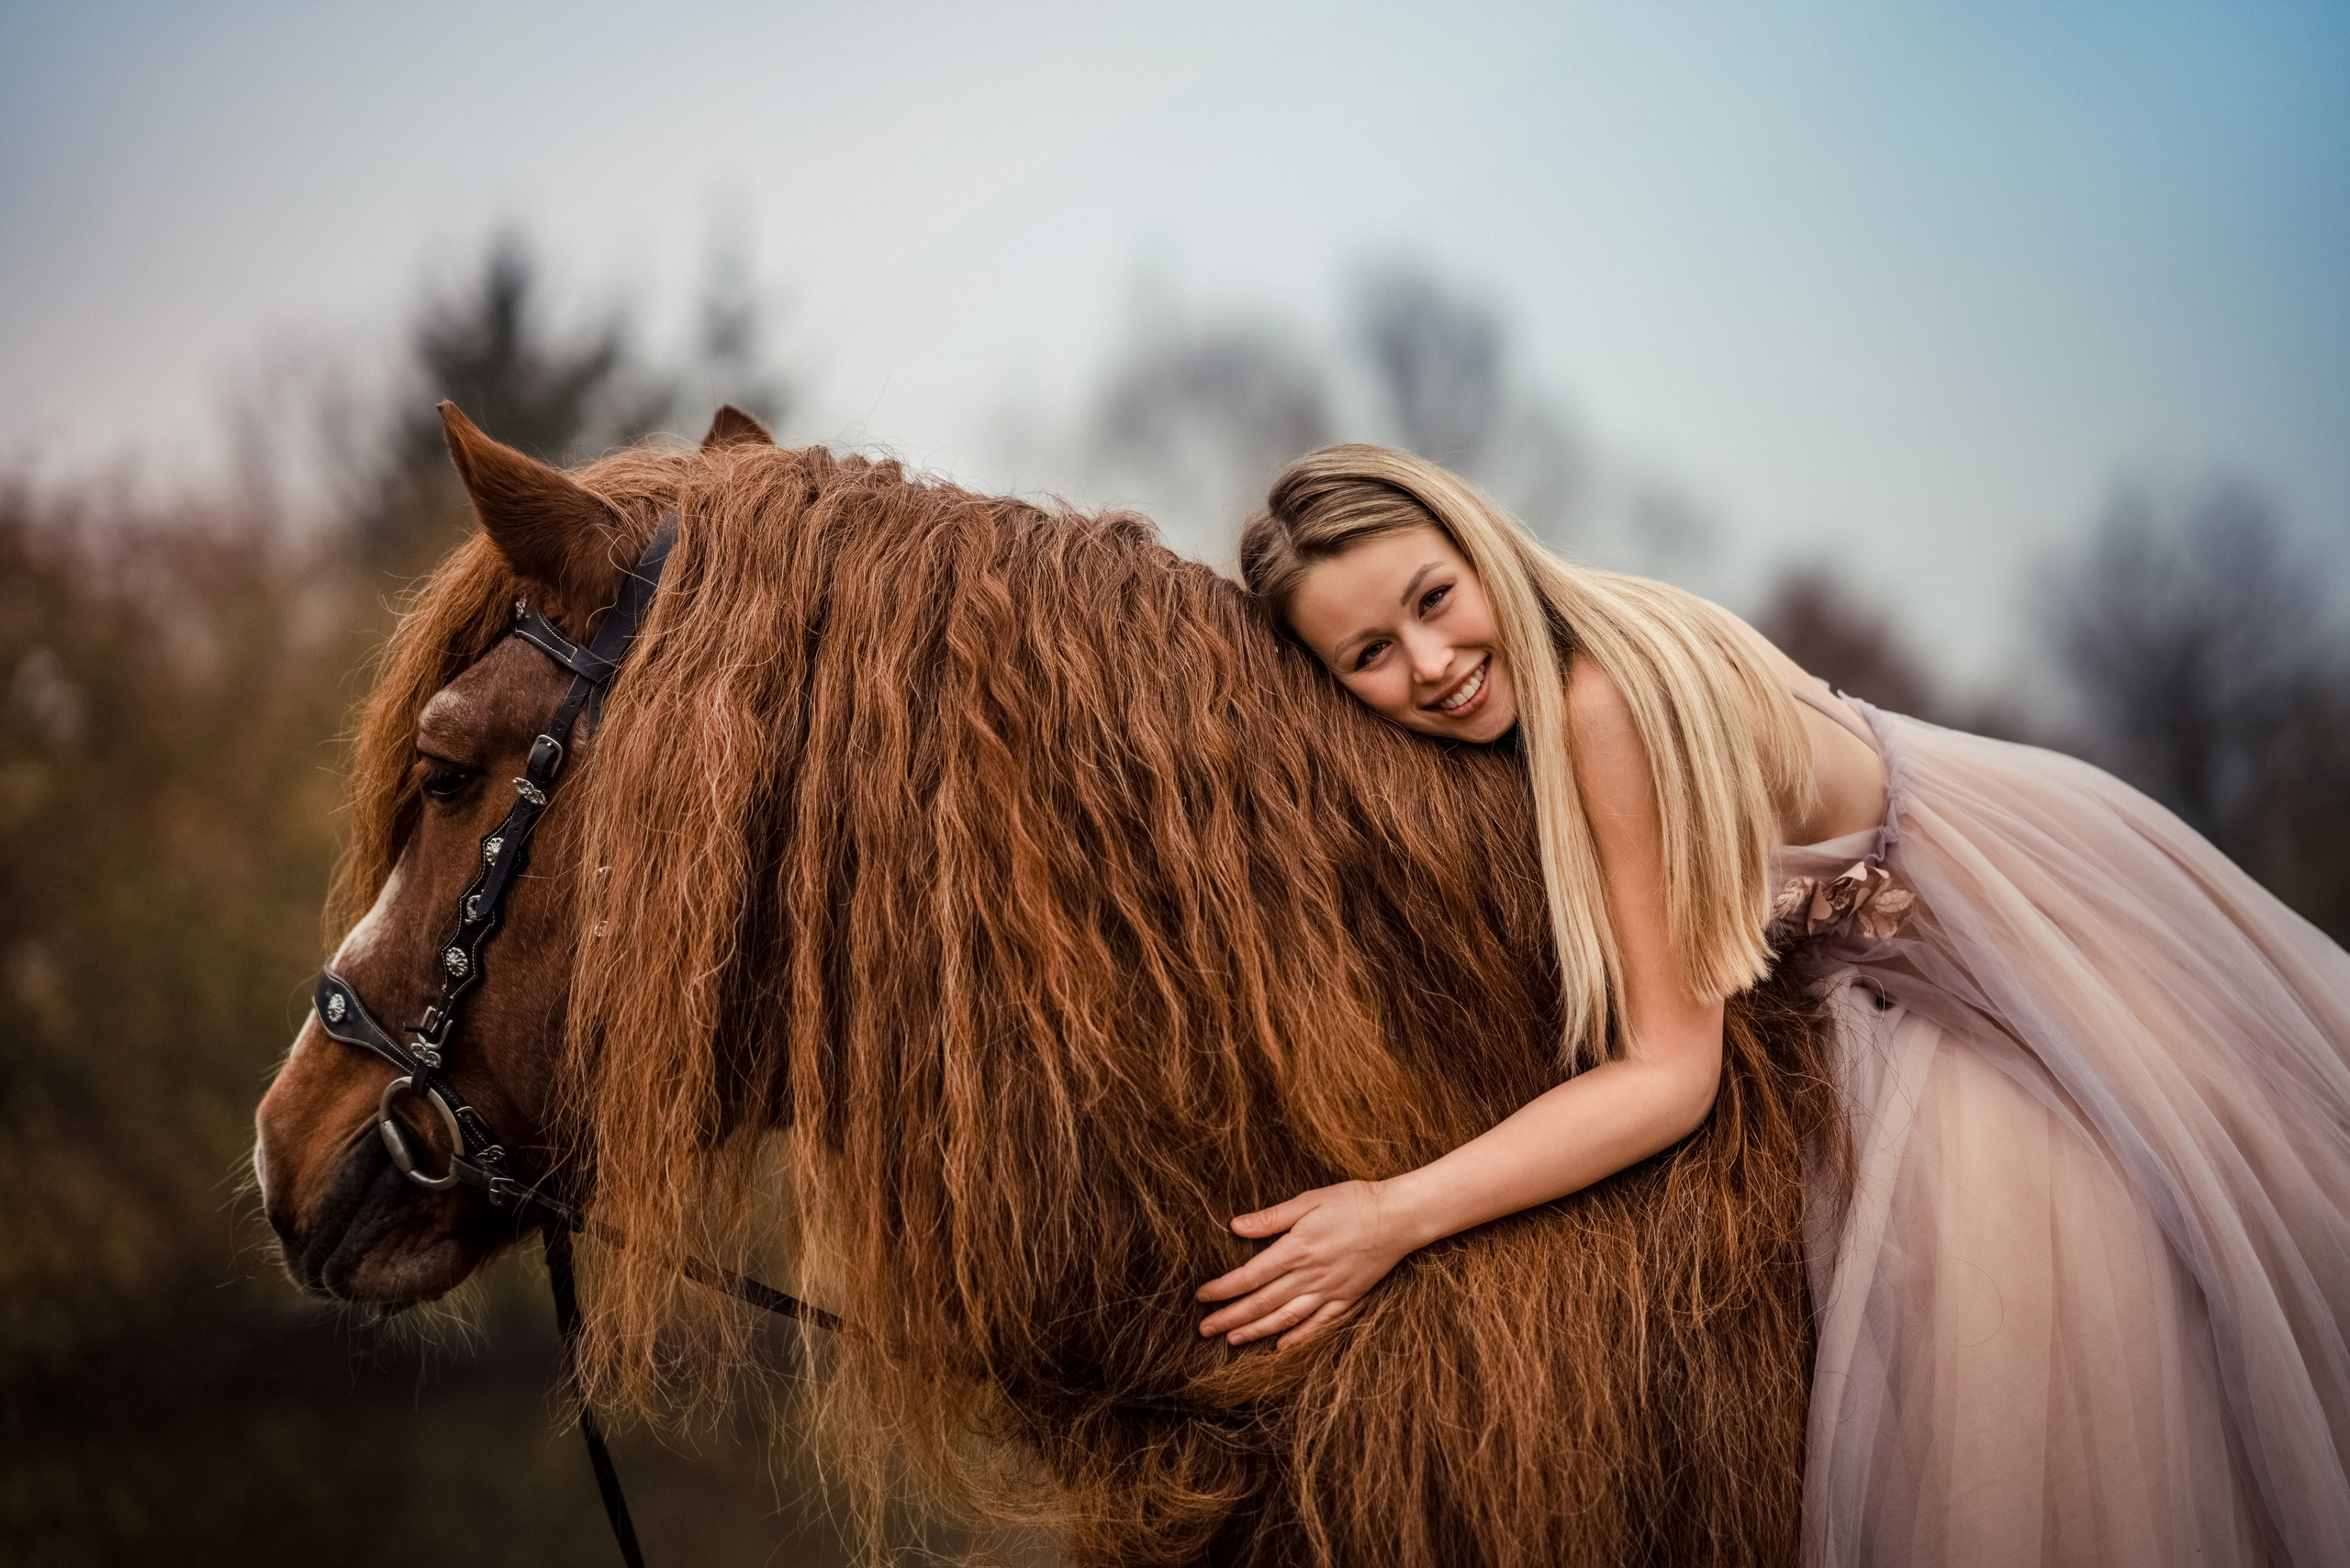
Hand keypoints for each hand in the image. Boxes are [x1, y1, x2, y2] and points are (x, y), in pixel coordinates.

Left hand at [1195, 1180, 1412, 1349]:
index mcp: (1296, 1249)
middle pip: (1262, 1303)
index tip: (1201, 1297)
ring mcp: (1329, 1291)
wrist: (1397, 1218)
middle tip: (1204, 1330)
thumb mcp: (1308, 1200)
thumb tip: (1235, 1225)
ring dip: (1256, 1332)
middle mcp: (1309, 1276)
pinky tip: (1281, 1347)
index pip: (1250, 1276)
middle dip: (1230, 1318)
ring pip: (1285, 1318)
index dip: (1223, 1289)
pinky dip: (1297, 1338)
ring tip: (1232, 1341)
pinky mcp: (1347, 1299)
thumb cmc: (1352, 1202)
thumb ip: (1272, 1218)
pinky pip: (1318, 1324)